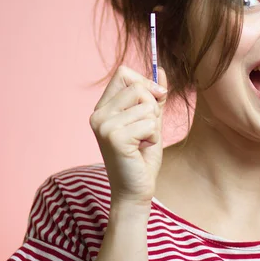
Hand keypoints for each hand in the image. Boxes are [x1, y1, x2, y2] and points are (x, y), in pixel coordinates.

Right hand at [89, 65, 167, 207]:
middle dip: (152, 108)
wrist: (135, 190)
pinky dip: (153, 137)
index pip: (123, 73)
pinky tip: (141, 149)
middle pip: (137, 87)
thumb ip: (154, 97)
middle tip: (146, 130)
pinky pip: (150, 124)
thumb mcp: (151, 121)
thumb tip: (161, 70)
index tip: (156, 98)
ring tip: (142, 142)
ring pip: (147, 106)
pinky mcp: (114, 137)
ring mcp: (104, 125)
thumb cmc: (142, 158)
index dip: (145, 82)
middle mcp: (98, 114)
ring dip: (154, 126)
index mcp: (103, 108)